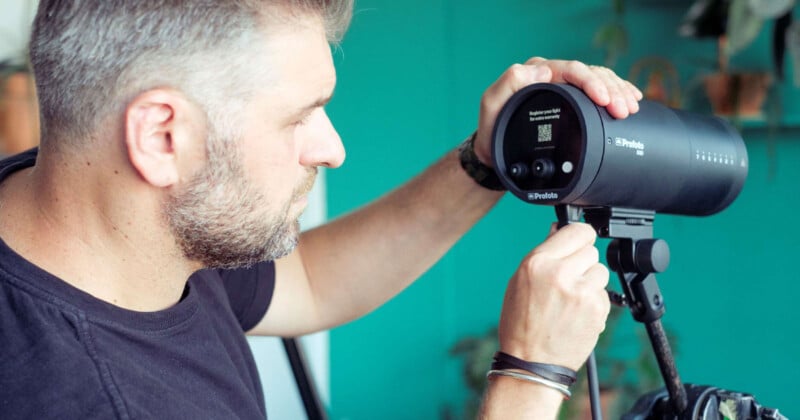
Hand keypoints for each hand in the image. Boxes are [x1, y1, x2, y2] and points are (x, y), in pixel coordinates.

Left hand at [473, 58, 643, 164]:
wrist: (495, 152)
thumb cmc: (492, 129)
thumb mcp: (492, 105)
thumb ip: (509, 83)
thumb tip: (541, 70)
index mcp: (535, 73)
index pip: (570, 69)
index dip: (591, 82)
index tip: (604, 98)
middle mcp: (551, 75)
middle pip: (590, 74)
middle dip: (611, 90)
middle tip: (623, 110)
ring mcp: (563, 88)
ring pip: (599, 81)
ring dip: (618, 92)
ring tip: (630, 107)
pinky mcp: (573, 101)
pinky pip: (599, 91)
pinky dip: (617, 94)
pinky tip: (631, 99)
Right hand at [497, 222, 610, 370]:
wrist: (531, 362)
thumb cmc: (521, 323)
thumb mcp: (520, 282)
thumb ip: (543, 255)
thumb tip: (559, 230)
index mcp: (537, 262)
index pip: (575, 230)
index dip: (579, 237)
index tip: (579, 242)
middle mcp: (559, 273)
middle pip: (590, 250)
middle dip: (582, 262)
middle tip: (568, 280)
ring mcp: (580, 291)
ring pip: (600, 271)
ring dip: (590, 282)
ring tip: (571, 300)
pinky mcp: (596, 308)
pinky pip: (604, 293)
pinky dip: (594, 302)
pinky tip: (577, 314)